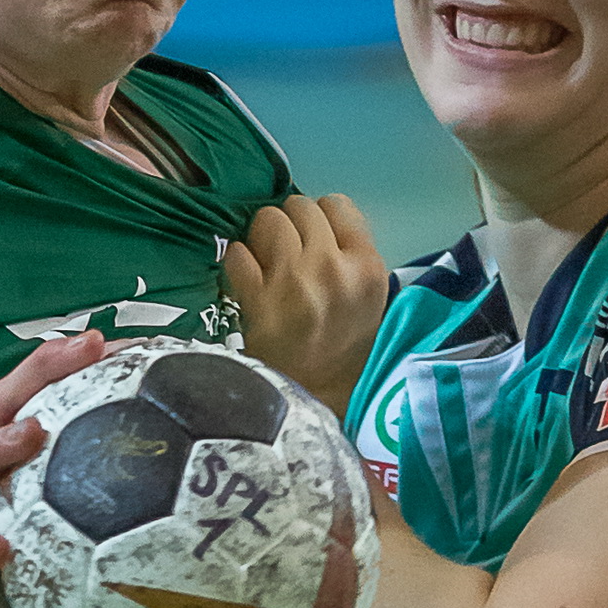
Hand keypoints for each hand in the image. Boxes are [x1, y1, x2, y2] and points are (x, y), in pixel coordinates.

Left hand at [225, 194, 388, 415]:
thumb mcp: (371, 303)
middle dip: (290, 223)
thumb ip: (352, 260)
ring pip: (267, 219)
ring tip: (266, 262)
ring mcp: (292, 280)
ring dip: (261, 237)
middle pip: (300, 206)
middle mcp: (332, 266)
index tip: (314, 236)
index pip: (339, 204)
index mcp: (367, 267)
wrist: (315, 402)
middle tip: (287, 250)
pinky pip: (237, 253)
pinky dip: (238, 263)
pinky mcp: (256, 298)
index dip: (321, 216)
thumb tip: (321, 228)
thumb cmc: (346, 354)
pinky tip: (247, 281)